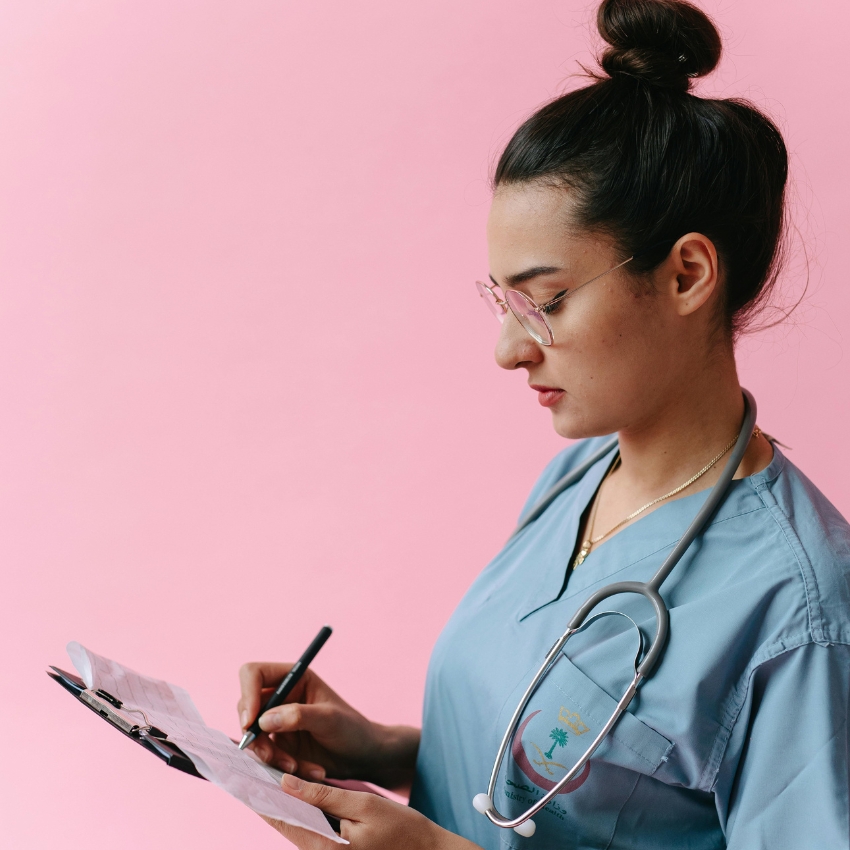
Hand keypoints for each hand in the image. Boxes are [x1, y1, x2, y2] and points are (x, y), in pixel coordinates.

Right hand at [238, 662, 418, 790]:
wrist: (363, 756)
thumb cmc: (352, 729)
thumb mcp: (329, 719)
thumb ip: (298, 716)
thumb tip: (263, 720)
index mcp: (293, 677)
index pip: (253, 674)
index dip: (247, 694)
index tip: (251, 722)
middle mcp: (281, 696)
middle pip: (246, 708)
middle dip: (256, 736)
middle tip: (271, 756)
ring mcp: (277, 721)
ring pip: (254, 737)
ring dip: (271, 756)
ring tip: (297, 767)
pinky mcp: (278, 744)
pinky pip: (266, 757)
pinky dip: (282, 767)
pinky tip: (310, 771)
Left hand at [262, 775, 481, 849]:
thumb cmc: (401, 829)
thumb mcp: (363, 804)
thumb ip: (324, 794)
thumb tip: (287, 782)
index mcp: (323, 847)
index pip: (281, 819)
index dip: (260, 796)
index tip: (243, 776)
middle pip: (283, 824)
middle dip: (266, 798)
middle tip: (248, 771)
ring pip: (295, 826)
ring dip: (280, 803)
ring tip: (264, 775)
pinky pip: (309, 829)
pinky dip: (298, 810)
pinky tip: (294, 792)